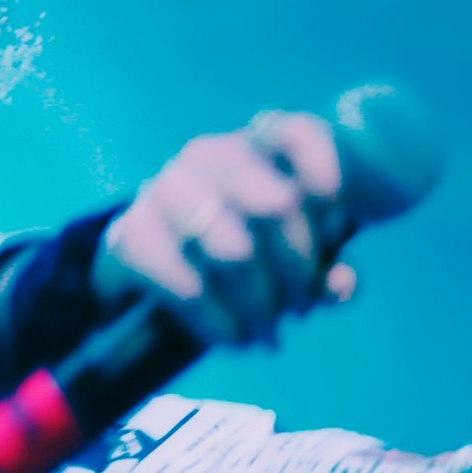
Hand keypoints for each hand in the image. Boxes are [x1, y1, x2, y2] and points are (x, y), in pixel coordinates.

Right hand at [89, 113, 356, 346]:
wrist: (160, 259)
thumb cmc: (248, 248)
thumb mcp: (296, 253)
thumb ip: (327, 266)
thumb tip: (340, 286)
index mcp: (255, 141)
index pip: (300, 136)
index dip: (328, 174)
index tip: (338, 223)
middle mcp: (209, 154)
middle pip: (278, 206)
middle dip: (298, 271)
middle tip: (301, 308)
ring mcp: (166, 189)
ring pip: (234, 250)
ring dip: (260, 302)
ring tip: (268, 331)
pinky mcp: (131, 233)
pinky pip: (188, 286)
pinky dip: (220, 320)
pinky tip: (232, 336)